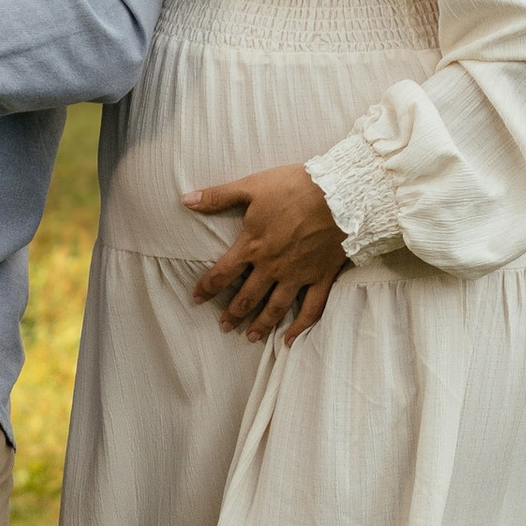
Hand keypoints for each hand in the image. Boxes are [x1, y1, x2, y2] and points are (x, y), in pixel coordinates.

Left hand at [184, 164, 348, 343]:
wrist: (340, 195)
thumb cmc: (294, 187)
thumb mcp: (252, 186)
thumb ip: (218, 196)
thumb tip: (186, 200)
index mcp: (253, 246)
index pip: (222, 273)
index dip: (207, 287)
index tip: (197, 299)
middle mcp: (272, 267)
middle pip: (247, 297)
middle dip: (233, 313)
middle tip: (223, 326)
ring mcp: (298, 275)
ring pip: (275, 308)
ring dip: (260, 324)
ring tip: (250, 337)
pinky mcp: (321, 277)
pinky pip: (311, 308)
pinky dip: (301, 326)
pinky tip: (290, 339)